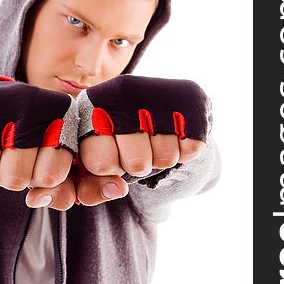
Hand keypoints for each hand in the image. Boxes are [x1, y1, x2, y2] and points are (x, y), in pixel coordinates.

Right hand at [0, 71, 77, 191]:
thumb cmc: (22, 134)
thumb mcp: (51, 155)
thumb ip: (61, 190)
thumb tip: (38, 200)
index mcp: (59, 113)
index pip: (50, 176)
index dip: (37, 177)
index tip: (35, 160)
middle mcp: (28, 103)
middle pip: (16, 179)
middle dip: (9, 175)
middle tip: (8, 153)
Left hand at [77, 74, 209, 175]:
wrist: (154, 103)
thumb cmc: (115, 137)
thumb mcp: (94, 157)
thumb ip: (92, 186)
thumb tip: (117, 190)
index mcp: (92, 106)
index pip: (100, 163)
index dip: (110, 169)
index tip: (111, 156)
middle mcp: (123, 93)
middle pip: (137, 164)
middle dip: (136, 166)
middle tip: (134, 149)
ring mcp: (157, 93)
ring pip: (165, 158)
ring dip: (160, 158)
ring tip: (153, 138)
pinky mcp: (189, 97)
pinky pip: (191, 148)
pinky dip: (184, 150)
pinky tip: (173, 133)